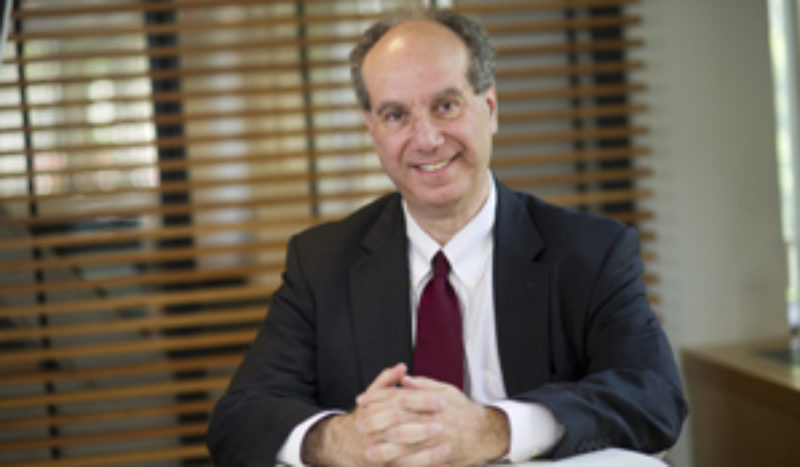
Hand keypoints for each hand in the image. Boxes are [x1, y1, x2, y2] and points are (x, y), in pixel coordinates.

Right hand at [302, 363, 433, 463]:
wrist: (344, 443)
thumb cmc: (364, 415)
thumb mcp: (372, 396)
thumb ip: (386, 381)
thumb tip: (401, 368)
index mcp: (374, 410)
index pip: (400, 403)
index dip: (421, 401)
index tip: (441, 400)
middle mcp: (375, 432)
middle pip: (401, 430)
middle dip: (423, 428)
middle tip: (443, 425)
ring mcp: (379, 451)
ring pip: (404, 454)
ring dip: (426, 453)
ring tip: (447, 448)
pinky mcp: (385, 465)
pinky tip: (443, 465)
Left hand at [357, 372, 509, 465]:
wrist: (486, 432)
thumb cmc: (463, 410)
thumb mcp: (446, 390)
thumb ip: (423, 385)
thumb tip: (402, 378)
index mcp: (431, 401)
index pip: (400, 397)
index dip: (379, 399)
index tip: (363, 401)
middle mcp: (433, 419)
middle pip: (400, 421)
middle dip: (377, 424)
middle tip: (360, 426)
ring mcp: (437, 440)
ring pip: (407, 445)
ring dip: (386, 449)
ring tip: (369, 452)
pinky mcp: (440, 456)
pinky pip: (419, 462)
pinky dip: (403, 464)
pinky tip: (390, 465)